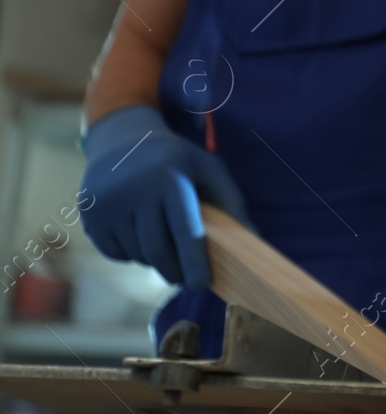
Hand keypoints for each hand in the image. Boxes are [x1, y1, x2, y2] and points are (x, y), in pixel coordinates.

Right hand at [79, 105, 251, 288]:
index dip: (194, 262)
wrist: (122, 140)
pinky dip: (132, 254)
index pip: (185, 232)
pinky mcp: (90, 216)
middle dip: (175, 271)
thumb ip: (232, 203)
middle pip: (158, 251)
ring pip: (137, 254)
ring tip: (165, 245)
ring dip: (155, 260)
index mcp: (170, 178)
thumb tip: (254, 240)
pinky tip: (140, 234)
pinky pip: (116, 252)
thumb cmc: (177, 159)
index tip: (202, 284)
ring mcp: (108, 204)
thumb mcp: (209, 169)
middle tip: (187, 279)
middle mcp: (135, 190)